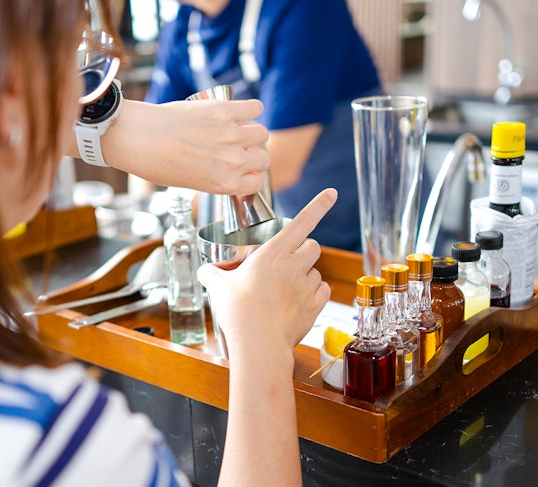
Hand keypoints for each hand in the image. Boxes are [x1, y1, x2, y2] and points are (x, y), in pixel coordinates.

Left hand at [103, 99, 269, 195]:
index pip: (257, 182)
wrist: (138, 138)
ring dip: (253, 132)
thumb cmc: (157, 163)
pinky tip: (243, 111)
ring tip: (239, 130)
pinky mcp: (224, 111)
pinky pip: (254, 108)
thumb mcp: (191, 182)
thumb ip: (217, 176)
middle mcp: (233, 161)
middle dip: (253, 155)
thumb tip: (231, 165)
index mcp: (226, 183)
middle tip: (239, 149)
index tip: (243, 169)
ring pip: (262, 133)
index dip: (251, 174)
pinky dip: (252, 109)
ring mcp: (231, 135)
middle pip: (263, 159)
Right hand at [197, 189, 336, 357]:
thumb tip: (205, 271)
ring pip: (316, 270)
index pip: (300, 222)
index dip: (318, 205)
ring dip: (306, 276)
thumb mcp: (218, 287)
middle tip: (289, 262)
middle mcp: (293, 265)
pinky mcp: (315, 305)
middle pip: (312, 246)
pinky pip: (323, 291)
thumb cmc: (238, 312)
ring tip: (286, 290)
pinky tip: (298, 302)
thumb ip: (213, 274)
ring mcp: (307, 285)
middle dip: (304, 250)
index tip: (332, 192)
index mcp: (272, 254)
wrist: (258, 344)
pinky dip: (314, 294)